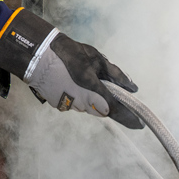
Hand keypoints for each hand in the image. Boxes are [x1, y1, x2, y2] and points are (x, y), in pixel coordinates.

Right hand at [27, 34, 142, 128]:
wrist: (39, 55)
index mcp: (94, 91)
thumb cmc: (70, 54)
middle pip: (101, 109)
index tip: (139, 124)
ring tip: (79, 78)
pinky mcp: (58, 105)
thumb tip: (132, 87)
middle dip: (104, 101)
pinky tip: (68, 82)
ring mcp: (70, 106)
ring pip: (87, 107)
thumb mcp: (96, 59)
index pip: (116, 110)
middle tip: (98, 83)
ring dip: (89, 97)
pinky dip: (75, 96)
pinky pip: (73, 104)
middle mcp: (83, 103)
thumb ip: (116, 75)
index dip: (129, 118)